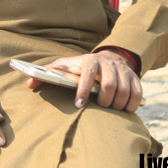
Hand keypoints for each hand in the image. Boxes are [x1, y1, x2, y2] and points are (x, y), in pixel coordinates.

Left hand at [26, 51, 142, 111]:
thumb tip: (29, 83)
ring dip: (117, 104)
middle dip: (104, 100)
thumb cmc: (81, 67)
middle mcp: (108, 64)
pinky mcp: (135, 78)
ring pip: (124, 90)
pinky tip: (124, 109)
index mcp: (90, 60)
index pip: (88, 73)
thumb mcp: (65, 67)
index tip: (78, 105)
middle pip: (109, 84)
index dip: (83, 89)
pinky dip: (132, 105)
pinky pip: (138, 94)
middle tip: (100, 106)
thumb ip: (48, 74)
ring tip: (110, 108)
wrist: (109, 58)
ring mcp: (123, 71)